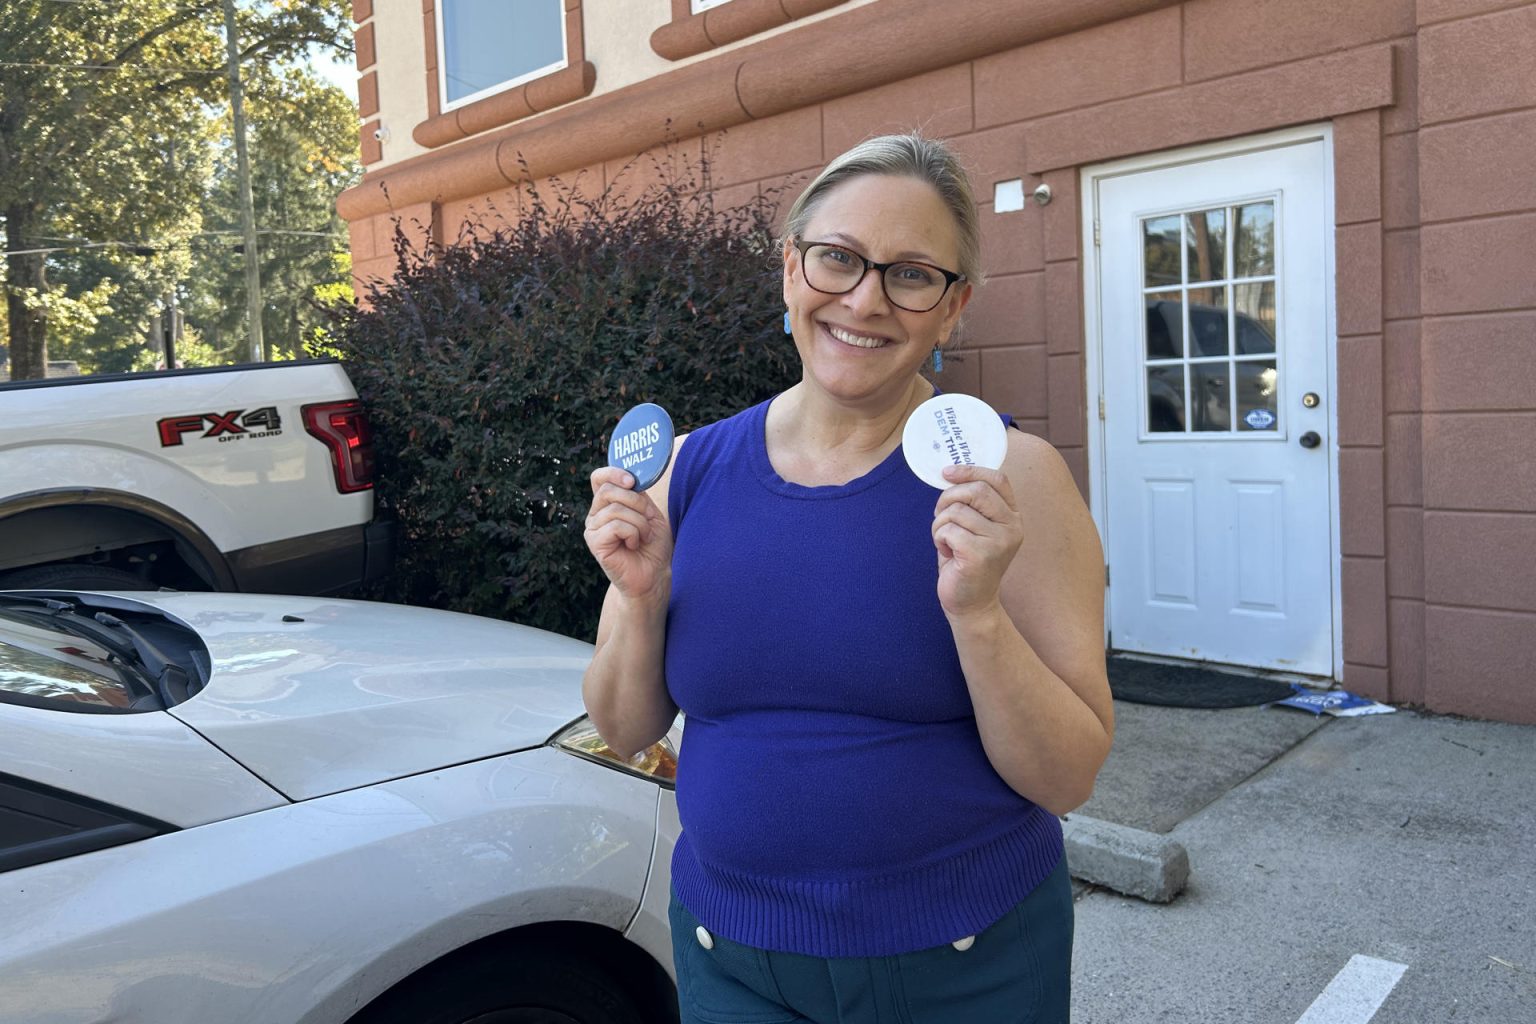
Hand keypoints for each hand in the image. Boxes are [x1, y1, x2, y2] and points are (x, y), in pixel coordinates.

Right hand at [584, 466, 672, 604]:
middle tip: (648, 518)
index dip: (613, 473)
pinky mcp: (595, 543)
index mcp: (608, 503)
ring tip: (644, 536)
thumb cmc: (653, 545)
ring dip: (639, 523)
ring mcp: (593, 529)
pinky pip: (615, 526)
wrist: (654, 575)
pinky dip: (633, 533)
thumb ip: (638, 495)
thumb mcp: (650, 513)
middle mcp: (596, 514)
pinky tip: (634, 545)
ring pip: (616, 510)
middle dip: (636, 502)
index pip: (599, 478)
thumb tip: (630, 477)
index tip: (632, 481)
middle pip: (609, 491)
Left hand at [932, 463, 1023, 618]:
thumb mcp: (975, 528)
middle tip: (940, 515)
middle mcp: (1012, 527)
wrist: (972, 604)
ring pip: (956, 510)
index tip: (947, 472)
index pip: (997, 479)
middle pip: (975, 490)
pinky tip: (947, 553)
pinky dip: (939, 539)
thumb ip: (971, 503)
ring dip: (940, 524)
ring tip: (946, 542)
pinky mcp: (980, 555)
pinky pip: (948, 530)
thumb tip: (949, 473)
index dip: (970, 470)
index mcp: (1013, 516)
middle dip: (948, 498)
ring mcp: (999, 541)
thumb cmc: (967, 562)